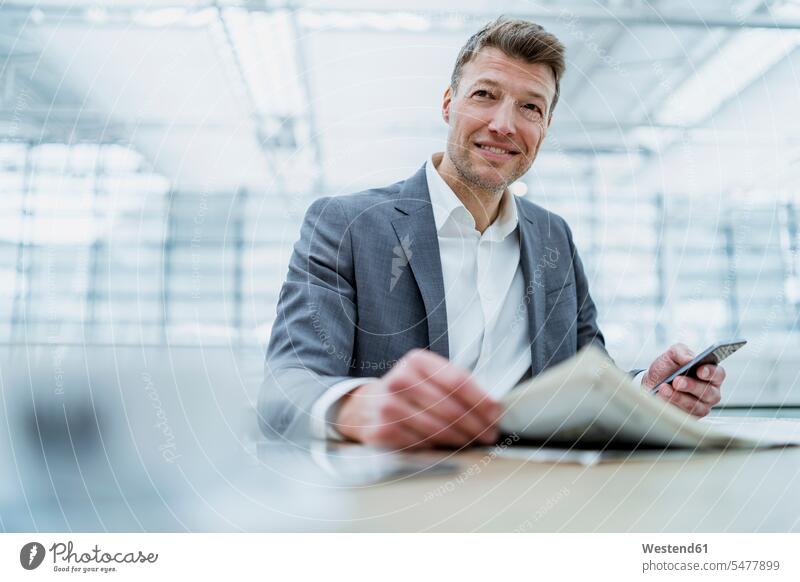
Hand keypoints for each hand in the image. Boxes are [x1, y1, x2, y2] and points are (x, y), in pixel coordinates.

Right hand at [334, 349, 500, 448]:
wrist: (366, 406)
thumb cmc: (409, 392)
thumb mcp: (428, 376)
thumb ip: (456, 386)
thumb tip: (492, 410)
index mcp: (416, 361)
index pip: (457, 381)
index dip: (481, 400)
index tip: (497, 414)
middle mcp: (400, 380)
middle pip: (450, 408)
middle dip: (476, 425)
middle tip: (490, 435)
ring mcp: (388, 406)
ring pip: (439, 429)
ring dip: (462, 439)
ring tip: (474, 442)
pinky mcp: (382, 431)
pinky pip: (422, 444)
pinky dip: (439, 448)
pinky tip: (447, 447)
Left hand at [642, 343, 724, 416]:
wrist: (651, 383)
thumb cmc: (666, 368)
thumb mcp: (672, 354)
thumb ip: (681, 352)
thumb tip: (690, 359)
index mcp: (709, 373)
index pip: (718, 374)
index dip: (711, 372)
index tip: (700, 370)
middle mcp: (710, 391)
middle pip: (709, 392)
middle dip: (691, 386)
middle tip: (677, 381)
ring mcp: (701, 405)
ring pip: (696, 405)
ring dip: (679, 397)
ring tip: (664, 389)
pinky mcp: (690, 416)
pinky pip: (685, 415)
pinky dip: (672, 405)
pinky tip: (663, 397)